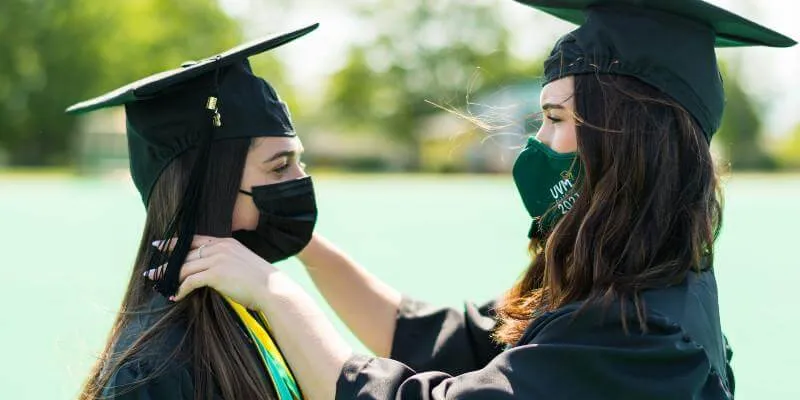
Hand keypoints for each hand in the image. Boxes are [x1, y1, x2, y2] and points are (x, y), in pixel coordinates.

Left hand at [146, 235, 274, 308]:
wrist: (272, 289)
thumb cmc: (261, 282)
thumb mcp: (242, 263)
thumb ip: (226, 261)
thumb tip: (210, 271)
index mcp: (226, 242)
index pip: (193, 239)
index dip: (174, 242)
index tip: (159, 245)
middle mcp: (219, 248)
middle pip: (185, 254)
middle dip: (166, 264)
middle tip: (151, 273)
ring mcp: (217, 260)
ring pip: (184, 268)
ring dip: (169, 279)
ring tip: (159, 287)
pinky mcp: (215, 274)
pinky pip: (190, 281)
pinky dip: (180, 290)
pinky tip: (175, 297)